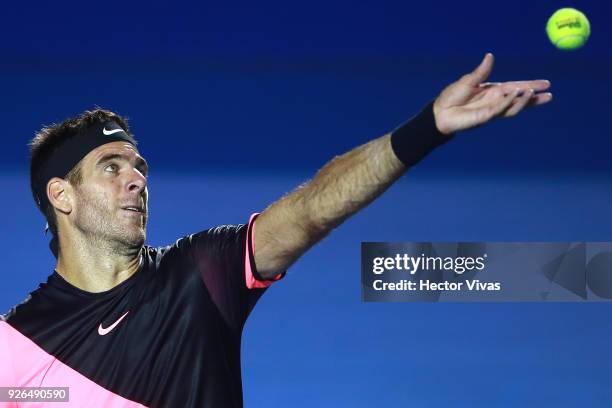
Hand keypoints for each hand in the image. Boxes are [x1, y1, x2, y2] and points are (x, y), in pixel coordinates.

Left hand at [432, 53, 552, 134]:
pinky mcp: (485, 118)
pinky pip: (500, 110)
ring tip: (533, 92)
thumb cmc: (452, 96)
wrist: (439, 112)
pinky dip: (508, 102)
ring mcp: (491, 111)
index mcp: (493, 91)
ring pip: (512, 107)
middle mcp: (495, 102)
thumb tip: (490, 56)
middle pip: (519, 100)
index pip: (516, 88)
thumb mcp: (468, 80)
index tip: (546, 84)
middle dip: (534, 98)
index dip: (530, 86)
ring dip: (523, 100)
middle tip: (550, 95)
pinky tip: (516, 95)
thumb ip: (481, 71)